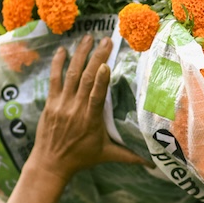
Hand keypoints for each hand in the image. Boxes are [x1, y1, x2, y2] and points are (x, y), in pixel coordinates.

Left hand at [29, 36, 144, 181]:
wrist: (50, 164)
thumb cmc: (81, 158)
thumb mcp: (106, 156)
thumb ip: (129, 156)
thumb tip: (153, 161)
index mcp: (91, 120)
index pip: (96, 97)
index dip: (100, 81)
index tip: (106, 65)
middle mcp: (75, 109)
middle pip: (85, 80)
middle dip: (96, 58)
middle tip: (106, 41)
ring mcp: (61, 104)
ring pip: (70, 75)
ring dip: (79, 55)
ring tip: (88, 38)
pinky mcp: (51, 102)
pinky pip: (54, 80)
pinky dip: (57, 64)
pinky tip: (62, 50)